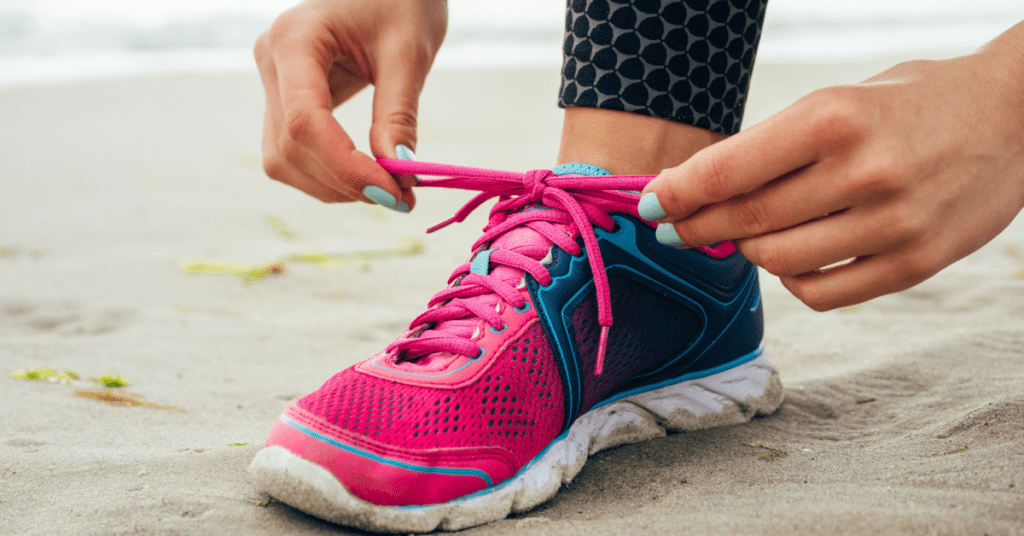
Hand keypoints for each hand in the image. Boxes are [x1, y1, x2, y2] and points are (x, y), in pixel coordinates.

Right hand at [255, 0, 446, 210]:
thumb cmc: (403, 1)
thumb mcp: (409, 52)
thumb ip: (398, 113)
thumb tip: (399, 174)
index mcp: (295, 38)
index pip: (304, 122)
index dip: (346, 167)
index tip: (395, 193)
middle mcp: (271, 60)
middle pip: (289, 148)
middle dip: (344, 183)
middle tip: (402, 198)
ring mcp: (271, 81)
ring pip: (283, 160)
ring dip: (335, 186)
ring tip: (391, 189)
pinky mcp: (283, 99)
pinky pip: (293, 153)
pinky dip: (330, 175)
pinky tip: (369, 176)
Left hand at [641, 23, 1023, 310]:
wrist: (1016, 115)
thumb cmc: (911, 102)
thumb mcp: (840, 101)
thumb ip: (774, 147)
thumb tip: (698, 192)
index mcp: (835, 116)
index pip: (726, 171)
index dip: (675, 194)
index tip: (650, 205)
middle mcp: (863, 171)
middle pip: (744, 220)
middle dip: (694, 227)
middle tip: (672, 230)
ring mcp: (892, 223)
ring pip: (776, 261)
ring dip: (746, 251)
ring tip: (745, 234)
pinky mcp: (915, 264)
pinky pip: (821, 292)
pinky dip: (791, 279)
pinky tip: (791, 257)